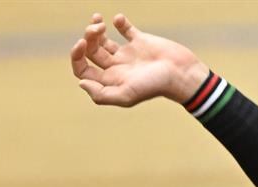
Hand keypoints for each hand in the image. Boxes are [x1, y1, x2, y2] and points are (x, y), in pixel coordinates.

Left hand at [69, 12, 206, 107]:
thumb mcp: (126, 95)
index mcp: (110, 81)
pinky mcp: (140, 41)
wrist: (181, 73)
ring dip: (96, 29)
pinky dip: (119, 22)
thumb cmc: (154, 86)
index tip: (81, 44)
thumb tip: (81, 82)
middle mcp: (116, 68)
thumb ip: (101, 94)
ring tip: (99, 21)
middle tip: (96, 29)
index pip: (83, 70)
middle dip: (88, 38)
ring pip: (103, 41)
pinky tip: (118, 19)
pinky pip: (125, 29)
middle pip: (91, 53)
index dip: (76, 57)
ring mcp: (128, 54)